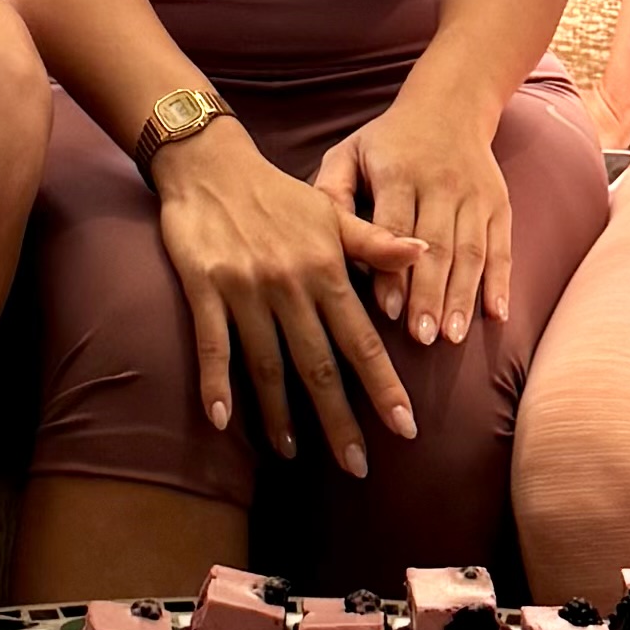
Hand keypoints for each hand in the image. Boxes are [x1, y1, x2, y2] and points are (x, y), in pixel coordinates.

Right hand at [148, 119, 419, 482]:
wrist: (210, 164)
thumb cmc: (278, 194)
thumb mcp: (331, 212)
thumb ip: (375, 243)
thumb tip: (424, 254)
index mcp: (326, 270)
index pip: (363, 341)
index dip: (384, 387)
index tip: (405, 428)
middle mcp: (290, 285)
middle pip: (319, 365)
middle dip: (340, 419)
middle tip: (357, 466)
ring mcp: (246, 289)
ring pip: (268, 363)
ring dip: (280, 414)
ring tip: (293, 452)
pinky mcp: (205, 289)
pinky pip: (212, 344)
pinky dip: (216, 384)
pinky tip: (222, 422)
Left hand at [313, 86, 514, 351]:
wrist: (450, 106)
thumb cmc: (387, 141)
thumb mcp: (350, 153)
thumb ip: (332, 194)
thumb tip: (320, 241)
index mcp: (398, 171)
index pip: (395, 226)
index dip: (393, 270)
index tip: (389, 311)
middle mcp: (440, 183)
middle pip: (437, 245)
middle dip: (430, 295)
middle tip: (423, 337)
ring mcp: (474, 195)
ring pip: (471, 251)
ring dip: (463, 296)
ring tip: (452, 336)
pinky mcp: (499, 204)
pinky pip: (502, 247)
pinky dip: (500, 282)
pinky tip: (495, 315)